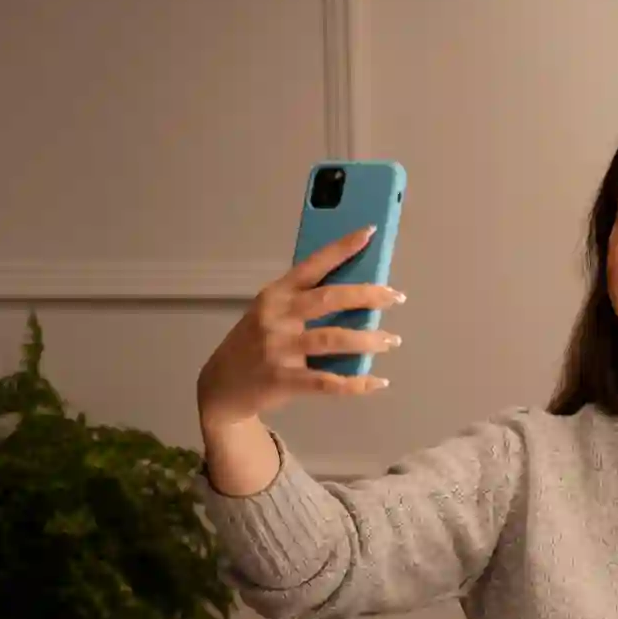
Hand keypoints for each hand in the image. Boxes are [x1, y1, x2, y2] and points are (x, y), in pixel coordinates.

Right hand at [195, 225, 404, 430]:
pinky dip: (356, 383)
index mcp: (276, 294)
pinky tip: (377, 381)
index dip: (342, 248)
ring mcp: (278, 348)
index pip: (313, 264)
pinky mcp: (283, 380)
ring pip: (333, 339)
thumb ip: (301, 303)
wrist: (222, 386)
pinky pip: (328, 382)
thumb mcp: (270, 314)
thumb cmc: (255, 345)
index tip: (369, 232)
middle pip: (328, 298)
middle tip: (395, 296)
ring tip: (391, 340)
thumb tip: (355, 293)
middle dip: (366, 295)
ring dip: (368, 340)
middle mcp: (277, 317)